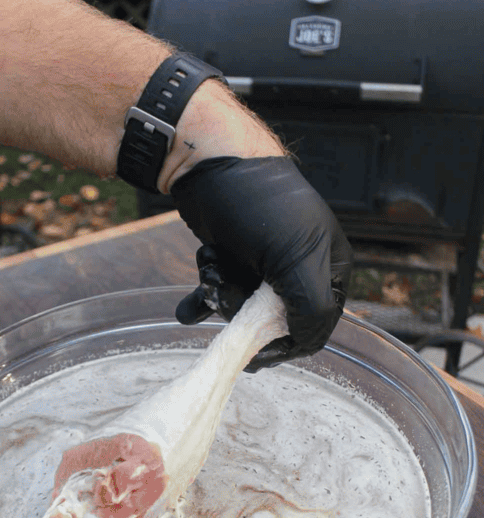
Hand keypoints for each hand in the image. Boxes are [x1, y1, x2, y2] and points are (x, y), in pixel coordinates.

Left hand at [169, 155, 352, 369]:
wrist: (208, 165)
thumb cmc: (261, 205)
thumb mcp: (296, 258)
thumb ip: (310, 305)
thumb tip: (307, 340)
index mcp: (329, 268)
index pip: (315, 326)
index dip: (285, 343)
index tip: (254, 352)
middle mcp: (298, 268)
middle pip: (270, 320)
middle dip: (239, 308)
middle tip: (222, 284)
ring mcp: (262, 265)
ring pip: (240, 308)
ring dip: (219, 295)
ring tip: (209, 265)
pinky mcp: (232, 259)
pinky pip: (218, 295)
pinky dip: (201, 299)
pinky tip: (188, 306)